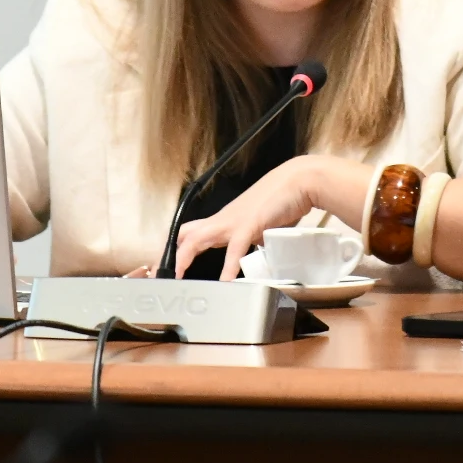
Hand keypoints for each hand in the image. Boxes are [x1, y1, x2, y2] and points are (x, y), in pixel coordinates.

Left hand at [174, 157, 334, 280]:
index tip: (170, 266)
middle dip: (172, 255)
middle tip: (164, 274)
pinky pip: (234, 248)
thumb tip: (251, 252)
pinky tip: (225, 281)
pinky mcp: (250, 224)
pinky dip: (229, 267)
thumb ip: (251, 238)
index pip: (192, 232)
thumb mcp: (259, 223)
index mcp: (225, 219)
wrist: (299, 180)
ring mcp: (234, 221)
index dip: (178, 248)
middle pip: (186, 234)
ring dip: (185, 258)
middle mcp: (224, 219)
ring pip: (198, 238)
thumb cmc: (282, 199)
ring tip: (178, 277)